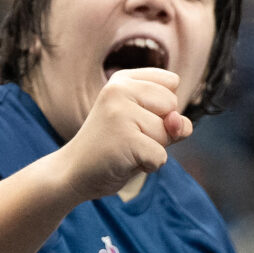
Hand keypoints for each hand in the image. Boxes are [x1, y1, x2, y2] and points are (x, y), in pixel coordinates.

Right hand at [50, 69, 190, 202]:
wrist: (73, 172)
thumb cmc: (113, 148)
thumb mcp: (146, 127)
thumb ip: (172, 120)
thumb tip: (179, 123)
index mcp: (123, 80)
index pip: (171, 83)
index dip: (164, 108)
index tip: (135, 118)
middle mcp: (119, 89)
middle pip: (172, 107)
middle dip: (160, 130)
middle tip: (128, 137)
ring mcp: (120, 113)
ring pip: (167, 134)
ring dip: (152, 150)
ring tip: (123, 149)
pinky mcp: (125, 138)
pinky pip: (160, 156)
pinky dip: (148, 166)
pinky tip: (123, 162)